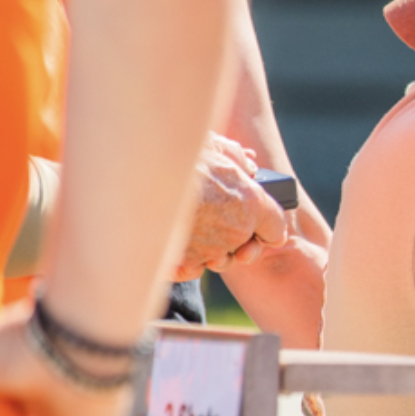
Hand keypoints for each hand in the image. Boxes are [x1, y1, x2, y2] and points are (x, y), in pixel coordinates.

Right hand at [176, 133, 289, 280]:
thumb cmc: (179, 157)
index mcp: (251, 203)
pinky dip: (185, 262)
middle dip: (236, 241)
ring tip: (193, 229)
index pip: (276, 228)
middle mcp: (234, 231)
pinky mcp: (182, 262)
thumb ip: (237, 158)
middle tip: (219, 224)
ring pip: (216, 259)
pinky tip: (177, 243)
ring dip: (209, 251)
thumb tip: (248, 164)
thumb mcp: (216, 146)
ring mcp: (209, 250)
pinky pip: (190, 270)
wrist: (138, 175)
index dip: (269, 228)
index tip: (261, 226)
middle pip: (245, 248)